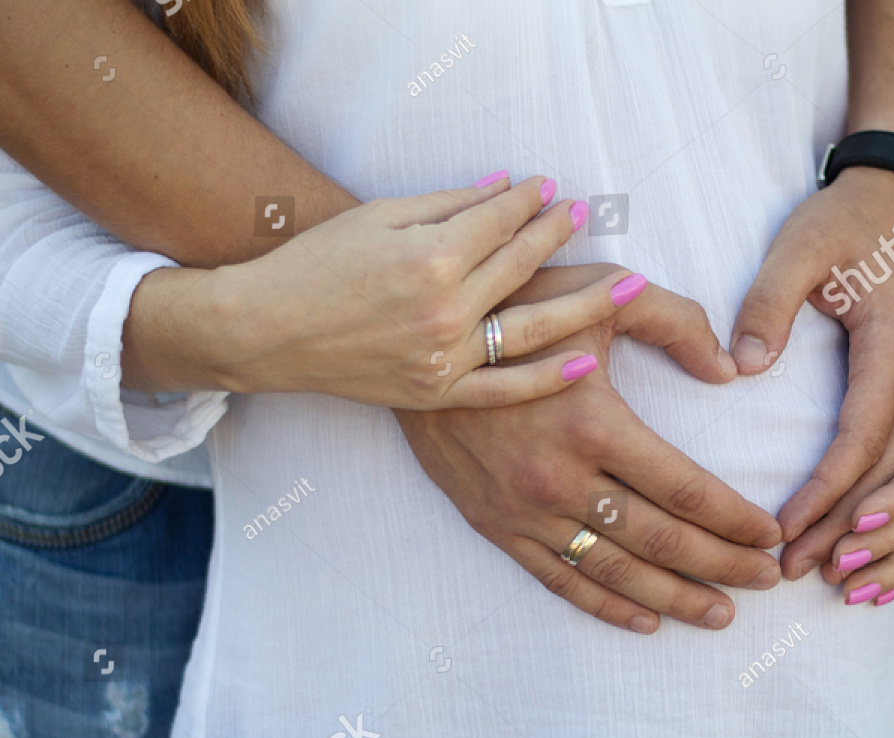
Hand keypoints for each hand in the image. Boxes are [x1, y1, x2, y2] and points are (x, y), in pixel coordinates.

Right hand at [127, 175, 638, 407]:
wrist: (268, 331)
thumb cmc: (316, 264)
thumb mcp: (378, 218)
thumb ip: (448, 206)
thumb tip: (506, 189)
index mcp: (430, 258)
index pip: (499, 223)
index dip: (529, 202)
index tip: (551, 188)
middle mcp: (445, 310)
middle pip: (522, 269)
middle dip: (557, 238)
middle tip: (589, 218)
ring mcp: (444, 358)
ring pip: (530, 330)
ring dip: (583, 304)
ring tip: (625, 284)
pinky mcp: (437, 394)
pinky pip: (505, 388)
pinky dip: (549, 377)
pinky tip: (587, 359)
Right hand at [395, 265, 781, 633]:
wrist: (419, 339)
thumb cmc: (517, 306)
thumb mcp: (600, 291)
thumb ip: (675, 320)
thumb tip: (729, 371)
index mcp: (592, 423)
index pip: (684, 488)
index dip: (734, 519)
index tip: (770, 535)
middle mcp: (559, 478)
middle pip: (660, 540)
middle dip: (722, 565)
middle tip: (767, 580)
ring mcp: (524, 510)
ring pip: (614, 571)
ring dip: (674, 598)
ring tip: (721, 613)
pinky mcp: (494, 525)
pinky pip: (557, 578)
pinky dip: (605, 605)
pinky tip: (646, 621)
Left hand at [730, 168, 893, 557]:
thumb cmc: (844, 221)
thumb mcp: (800, 245)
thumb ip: (769, 301)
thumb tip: (743, 366)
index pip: (865, 436)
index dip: (827, 489)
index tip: (787, 528)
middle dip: (848, 530)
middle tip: (794, 571)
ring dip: (882, 538)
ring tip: (833, 583)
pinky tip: (871, 558)